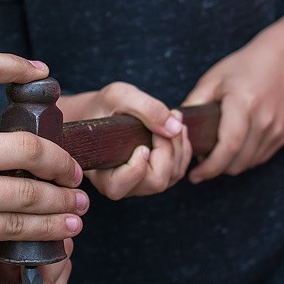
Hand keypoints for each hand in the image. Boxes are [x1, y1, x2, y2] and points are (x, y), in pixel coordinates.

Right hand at [0, 52, 87, 283]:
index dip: (13, 64)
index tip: (41, 72)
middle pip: (27, 144)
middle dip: (62, 161)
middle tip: (75, 173)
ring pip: (28, 193)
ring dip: (61, 203)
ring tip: (77, 210)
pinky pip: (13, 229)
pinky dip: (44, 233)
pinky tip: (59, 236)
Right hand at [59, 83, 191, 199]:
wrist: (103, 111)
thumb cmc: (105, 105)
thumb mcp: (119, 96)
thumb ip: (146, 109)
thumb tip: (174, 129)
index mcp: (101, 174)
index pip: (118, 187)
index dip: (135, 169)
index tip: (142, 146)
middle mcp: (122, 185)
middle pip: (155, 182)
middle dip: (167, 149)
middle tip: (169, 118)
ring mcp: (141, 183)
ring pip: (171, 176)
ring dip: (178, 146)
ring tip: (174, 118)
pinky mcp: (156, 176)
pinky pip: (178, 170)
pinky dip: (183, 149)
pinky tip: (176, 129)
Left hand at [184, 10, 283, 181]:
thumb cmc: (245, 66)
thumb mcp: (214, 79)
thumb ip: (194, 103)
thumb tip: (175, 127)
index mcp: (244, 103)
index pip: (228, 146)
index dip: (210, 166)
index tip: (194, 175)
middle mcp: (264, 119)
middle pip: (238, 161)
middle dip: (215, 169)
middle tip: (199, 162)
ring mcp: (277, 129)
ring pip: (248, 163)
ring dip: (229, 165)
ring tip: (214, 154)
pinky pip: (259, 158)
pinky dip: (243, 159)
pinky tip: (232, 149)